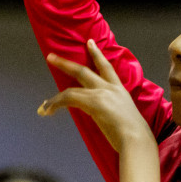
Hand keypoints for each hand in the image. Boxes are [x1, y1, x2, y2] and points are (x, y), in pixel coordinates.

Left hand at [39, 41, 157, 154]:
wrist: (137, 140)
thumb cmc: (136, 135)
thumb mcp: (127, 118)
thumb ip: (116, 113)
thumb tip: (106, 117)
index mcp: (120, 90)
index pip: (107, 67)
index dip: (97, 54)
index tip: (90, 42)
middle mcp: (110, 88)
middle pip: (84, 71)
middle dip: (65, 64)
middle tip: (51, 57)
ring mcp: (101, 94)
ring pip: (71, 89)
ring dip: (55, 97)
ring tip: (43, 104)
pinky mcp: (93, 102)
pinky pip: (68, 100)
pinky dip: (56, 105)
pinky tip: (48, 112)